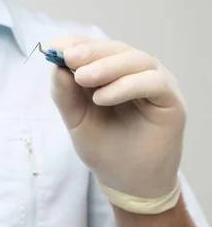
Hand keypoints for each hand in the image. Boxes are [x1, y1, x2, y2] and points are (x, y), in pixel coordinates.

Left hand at [50, 36, 185, 198]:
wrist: (127, 182)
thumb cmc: (103, 147)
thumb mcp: (75, 119)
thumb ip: (65, 94)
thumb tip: (55, 66)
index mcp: (112, 72)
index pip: (96, 48)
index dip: (76, 44)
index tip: (56, 48)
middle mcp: (136, 72)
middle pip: (115, 49)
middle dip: (89, 52)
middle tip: (68, 58)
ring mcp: (155, 84)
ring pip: (135, 60)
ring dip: (106, 67)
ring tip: (82, 79)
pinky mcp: (170, 100)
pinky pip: (151, 82)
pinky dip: (125, 86)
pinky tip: (102, 98)